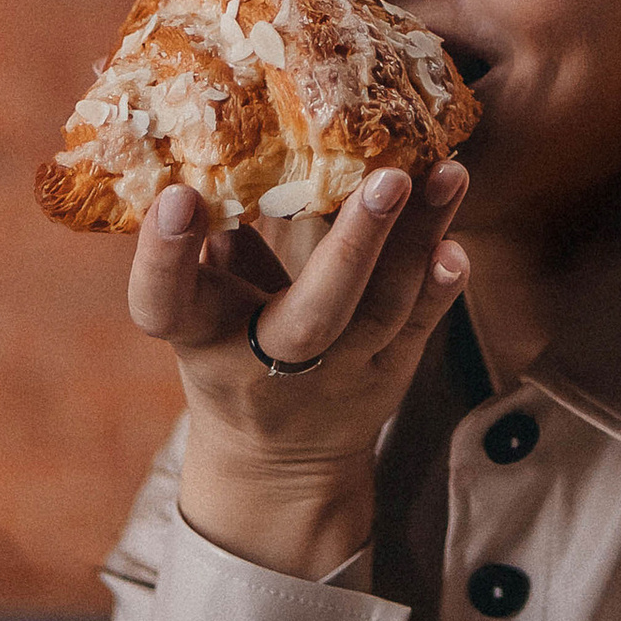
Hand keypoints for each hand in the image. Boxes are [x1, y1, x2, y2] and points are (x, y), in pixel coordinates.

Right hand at [125, 162, 469, 575]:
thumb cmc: (227, 353)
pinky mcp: (388, 375)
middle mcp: (269, 363)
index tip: (177, 194)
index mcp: (200, 337)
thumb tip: (218, 154)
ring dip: (420, 239)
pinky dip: (440, 287)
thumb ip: (208, 243)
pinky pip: (417, 329)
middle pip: (313, 315)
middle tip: (388, 177)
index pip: (164, 303)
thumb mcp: (197, 311)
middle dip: (354, 245)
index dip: (164, 256)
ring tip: (446, 173)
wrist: (277, 465)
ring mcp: (339, 375)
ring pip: (384, 309)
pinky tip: (456, 244)